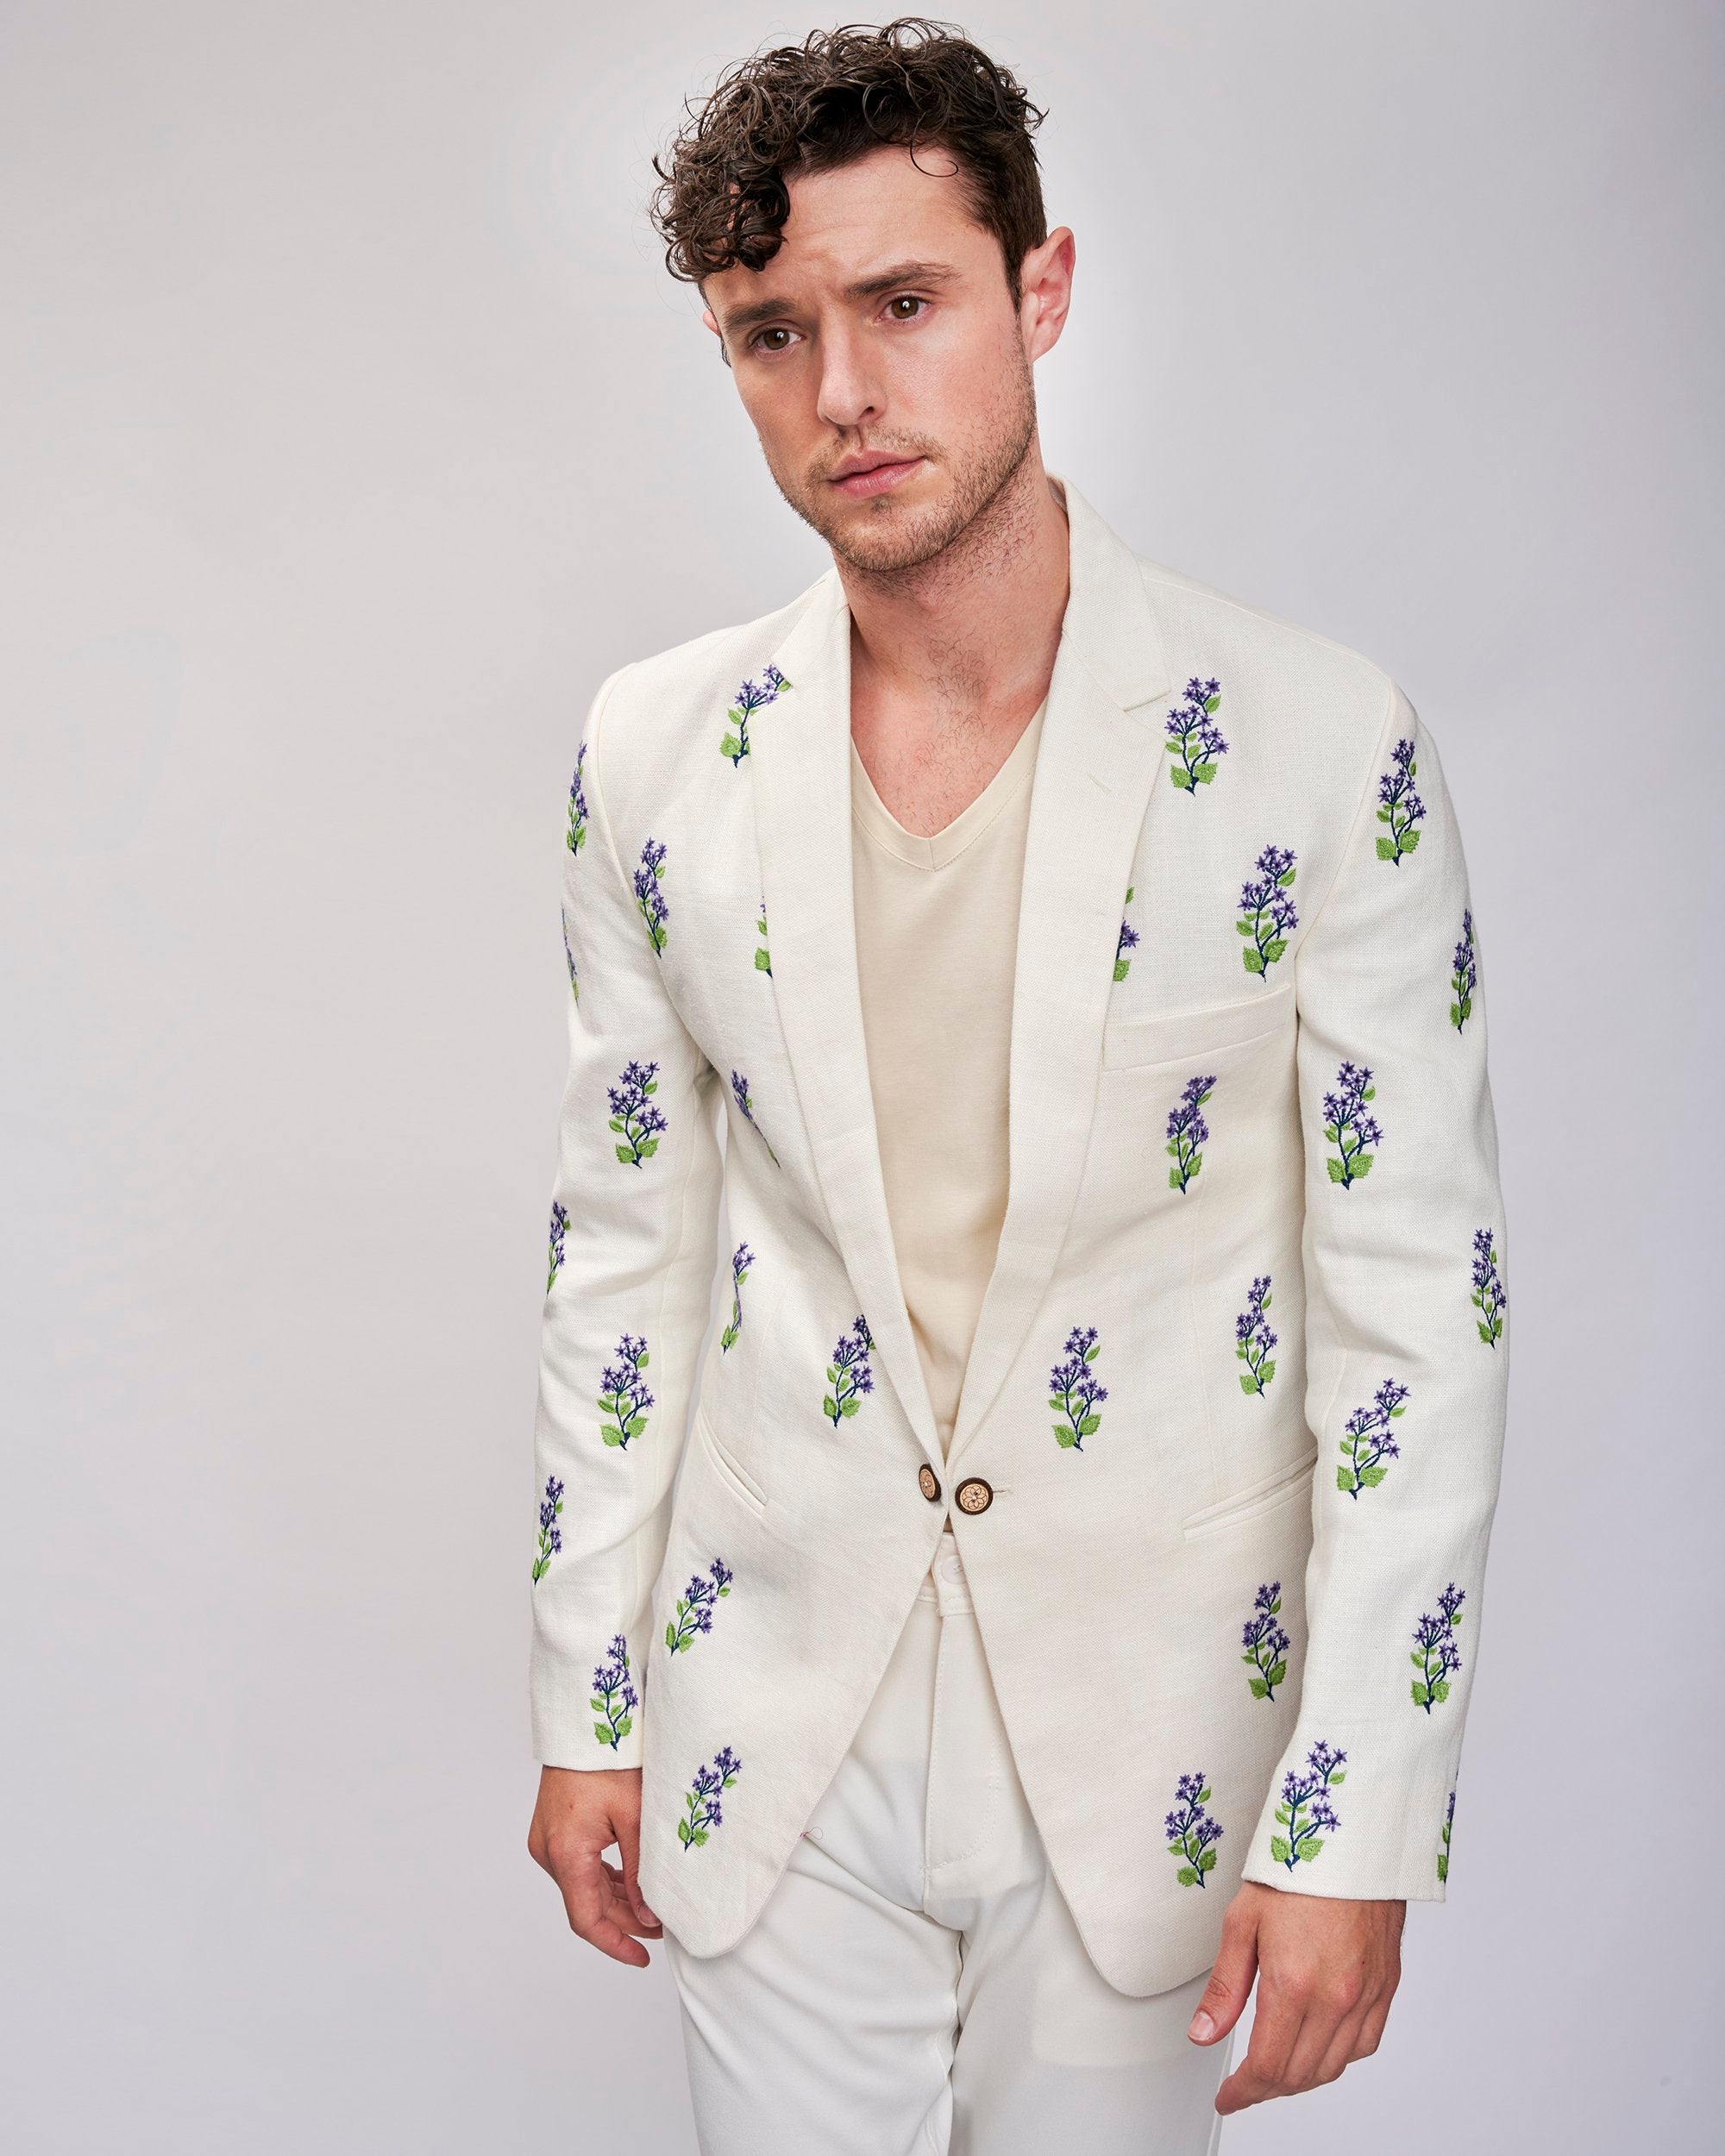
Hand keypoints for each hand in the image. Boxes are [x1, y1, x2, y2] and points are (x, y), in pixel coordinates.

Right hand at [528, 1764, 662, 1966]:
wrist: (584, 1721)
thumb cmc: (609, 1760)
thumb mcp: (635, 1818)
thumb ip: (639, 1872)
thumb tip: (648, 1916)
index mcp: (567, 1853)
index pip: (587, 1920)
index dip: (615, 1944)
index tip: (642, 1958)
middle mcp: (549, 1852)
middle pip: (586, 1905)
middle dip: (623, 1922)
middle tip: (661, 1928)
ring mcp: (548, 1841)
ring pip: (582, 1887)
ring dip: (614, 1901)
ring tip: (651, 1909)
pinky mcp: (553, 1830)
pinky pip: (578, 1867)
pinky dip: (603, 1879)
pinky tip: (629, 1884)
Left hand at [1186, 1882, 1403, 2112]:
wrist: (1352, 1840)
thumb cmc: (1298, 1870)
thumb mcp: (1242, 1922)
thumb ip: (1225, 1987)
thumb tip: (1204, 2033)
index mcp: (1294, 1983)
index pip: (1268, 2066)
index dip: (1243, 2091)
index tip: (1229, 2096)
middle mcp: (1335, 1997)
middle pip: (1300, 2075)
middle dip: (1267, 2088)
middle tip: (1245, 2084)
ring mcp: (1365, 1996)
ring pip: (1333, 2067)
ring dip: (1301, 2079)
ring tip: (1277, 2070)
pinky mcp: (1386, 1988)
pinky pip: (1365, 2045)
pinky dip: (1338, 2057)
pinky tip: (1320, 2046)